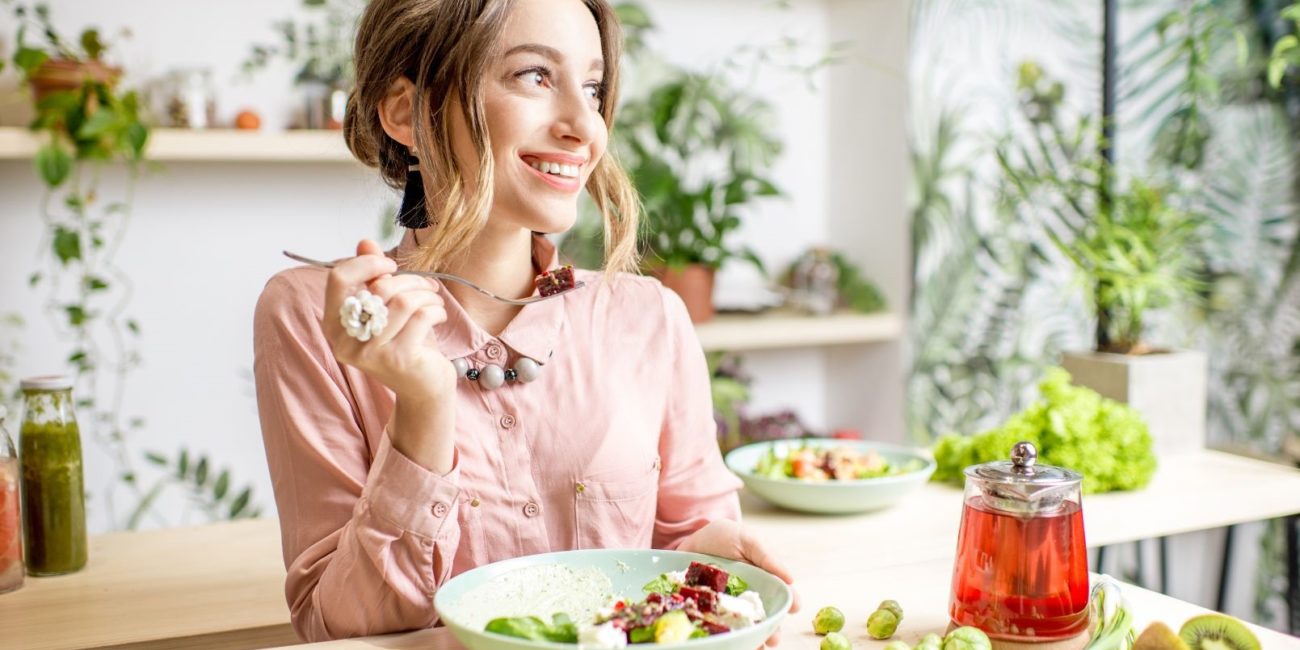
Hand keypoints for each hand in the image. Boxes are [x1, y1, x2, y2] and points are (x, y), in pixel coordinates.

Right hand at [322, 239, 455, 401]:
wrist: (423, 387)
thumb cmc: (403, 342)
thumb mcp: (385, 308)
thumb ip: (371, 276)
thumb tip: (365, 242)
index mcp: (334, 324)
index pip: (338, 279)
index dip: (366, 264)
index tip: (390, 266)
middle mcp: (345, 341)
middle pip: (377, 288)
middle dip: (410, 280)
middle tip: (427, 285)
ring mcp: (370, 352)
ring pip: (403, 301)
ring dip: (426, 294)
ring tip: (434, 300)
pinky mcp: (397, 359)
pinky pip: (421, 316)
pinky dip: (435, 310)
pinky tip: (438, 315)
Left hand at [677, 520, 800, 646]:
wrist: (690, 539)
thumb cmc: (724, 536)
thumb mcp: (747, 540)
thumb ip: (767, 557)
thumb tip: (790, 579)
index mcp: (763, 579)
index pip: (781, 594)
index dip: (789, 603)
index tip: (795, 608)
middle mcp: (749, 596)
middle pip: (765, 617)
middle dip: (772, 630)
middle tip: (774, 639)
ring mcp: (730, 605)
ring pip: (746, 626)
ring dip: (754, 639)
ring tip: (758, 647)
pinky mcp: (711, 610)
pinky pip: (721, 627)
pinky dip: (728, 638)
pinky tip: (730, 645)